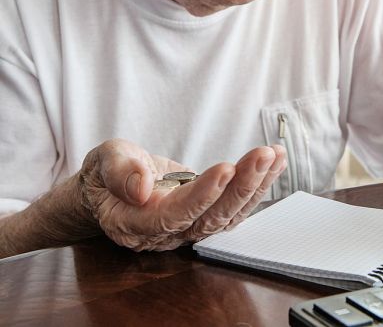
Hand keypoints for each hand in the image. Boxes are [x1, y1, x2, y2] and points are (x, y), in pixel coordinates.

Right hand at [78, 139, 286, 250]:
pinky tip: (273, 162)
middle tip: (262, 155)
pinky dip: (257, 184)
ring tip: (273, 154)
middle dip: (241, 185)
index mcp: (136, 224)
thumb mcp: (104, 161)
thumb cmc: (106, 174)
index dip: (201, 195)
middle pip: (210, 218)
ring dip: (256, 184)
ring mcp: (189, 227)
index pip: (173, 216)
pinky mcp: (206, 215)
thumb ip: (119, 171)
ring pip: (229, 214)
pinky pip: (235, 206)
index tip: (225, 168)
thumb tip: (141, 188)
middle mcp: (167, 234)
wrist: (111, 188)